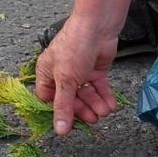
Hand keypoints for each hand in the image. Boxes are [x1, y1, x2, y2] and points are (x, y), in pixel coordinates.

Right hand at [34, 15, 118, 134]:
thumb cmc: (74, 46)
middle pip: (70, 99)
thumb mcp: (66, 79)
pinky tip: (110, 105)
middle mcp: (62, 73)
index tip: (68, 123)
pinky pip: (98, 88)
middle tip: (92, 119)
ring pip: (86, 95)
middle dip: (82, 110)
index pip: (48, 99)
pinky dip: (104, 97)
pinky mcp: (95, 69)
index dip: (58, 111)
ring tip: (104, 111)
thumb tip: (59, 130)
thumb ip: (63, 106)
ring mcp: (79, 71)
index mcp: (46, 72)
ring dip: (95, 105)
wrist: (98, 26)